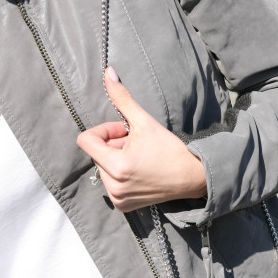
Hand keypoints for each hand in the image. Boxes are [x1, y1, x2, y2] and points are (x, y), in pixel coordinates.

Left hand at [76, 67, 206, 212]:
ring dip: (116, 158)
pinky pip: (109, 182)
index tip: (122, 131)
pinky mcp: (122, 205)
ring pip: (102, 167)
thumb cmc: (169, 149)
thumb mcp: (144, 121)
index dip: (102, 131)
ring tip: (140, 157)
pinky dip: (120, 173)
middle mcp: (113, 185)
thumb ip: (122, 98)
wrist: (192, 177)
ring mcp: (117, 198)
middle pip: (96, 153)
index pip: (86, 141)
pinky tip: (139, 171)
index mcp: (116, 166)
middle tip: (136, 144)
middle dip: (113, 144)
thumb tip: (107, 72)